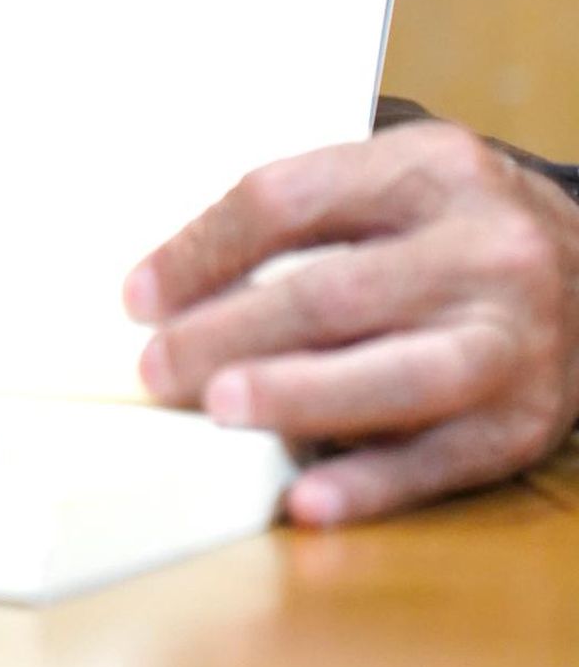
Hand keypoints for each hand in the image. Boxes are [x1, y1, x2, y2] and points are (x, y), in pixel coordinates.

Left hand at [123, 122, 578, 524]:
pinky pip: (438, 460)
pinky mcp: (525, 425)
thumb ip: (311, 213)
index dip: (204, 248)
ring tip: (218, 406)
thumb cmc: (459, 232)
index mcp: (435, 169)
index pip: (292, 199)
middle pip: (334, 293)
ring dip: (294, 394)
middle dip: (231, 331)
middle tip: (157, 366)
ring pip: (392, 375)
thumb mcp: (402, 182)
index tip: (140, 295)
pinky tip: (306, 497)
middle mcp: (483, 250)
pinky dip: (368, 483)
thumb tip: (178, 279)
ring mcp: (511, 342)